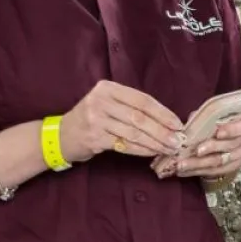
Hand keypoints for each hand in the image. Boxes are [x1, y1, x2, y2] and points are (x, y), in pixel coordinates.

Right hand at [57, 80, 183, 161]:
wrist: (62, 135)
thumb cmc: (92, 118)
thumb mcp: (107, 103)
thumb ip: (131, 106)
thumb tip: (166, 120)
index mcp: (108, 88)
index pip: (142, 100)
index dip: (163, 113)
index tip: (178, 124)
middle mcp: (101, 101)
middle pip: (139, 117)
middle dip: (162, 130)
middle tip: (177, 140)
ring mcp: (96, 120)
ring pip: (133, 132)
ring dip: (155, 142)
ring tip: (169, 148)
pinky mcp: (94, 138)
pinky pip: (124, 145)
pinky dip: (141, 150)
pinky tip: (152, 152)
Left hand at [167, 114, 240, 180]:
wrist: (227, 138)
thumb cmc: (221, 122)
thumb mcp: (217, 116)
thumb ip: (207, 116)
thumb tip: (193, 118)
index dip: (231, 130)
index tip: (218, 132)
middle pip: (229, 146)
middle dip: (211, 148)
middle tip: (196, 150)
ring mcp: (238, 157)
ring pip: (219, 161)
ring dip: (199, 163)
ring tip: (182, 164)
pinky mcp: (229, 169)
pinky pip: (213, 172)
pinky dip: (196, 171)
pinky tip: (183, 171)